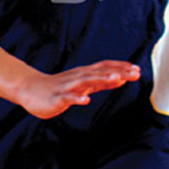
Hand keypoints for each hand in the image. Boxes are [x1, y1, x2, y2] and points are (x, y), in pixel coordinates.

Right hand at [15, 60, 139, 119]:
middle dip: (118, 72)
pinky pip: (68, 98)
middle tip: (135, 73)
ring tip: (117, 80)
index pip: (106, 68)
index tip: (137, 70)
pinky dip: (77, 98)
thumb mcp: (84, 84)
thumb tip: (121, 78)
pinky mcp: (57, 97)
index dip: (121, 68)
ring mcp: (68, 86)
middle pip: (101, 73)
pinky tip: (86, 100)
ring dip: (102, 80)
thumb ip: (101, 82)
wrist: (31, 90)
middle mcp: (79, 77)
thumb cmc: (59, 88)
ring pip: (87, 82)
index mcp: (85, 74)